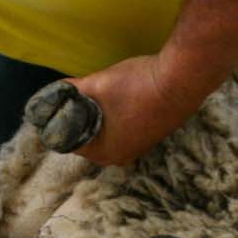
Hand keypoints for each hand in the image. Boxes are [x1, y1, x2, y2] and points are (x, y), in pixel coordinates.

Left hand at [65, 55, 202, 167]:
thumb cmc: (137, 86)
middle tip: (76, 94)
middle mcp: (121, 157)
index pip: (70, 139)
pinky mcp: (153, 135)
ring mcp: (139, 148)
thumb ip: (72, 90)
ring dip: (100, 115)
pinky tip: (119, 97)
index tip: (59, 101)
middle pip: (89, 136)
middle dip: (81, 116)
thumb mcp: (98, 84)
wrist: (182, 80)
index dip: (61, 119)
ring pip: (107, 131)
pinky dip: (118, 115)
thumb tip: (55, 89)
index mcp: (104, 153)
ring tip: (98, 92)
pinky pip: (125, 127)